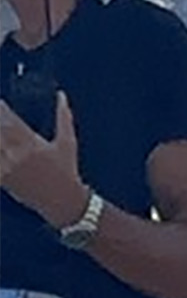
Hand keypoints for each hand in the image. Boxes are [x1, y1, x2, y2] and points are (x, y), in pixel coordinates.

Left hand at [0, 94, 89, 227]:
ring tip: (1, 140)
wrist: (63, 202)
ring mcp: (6, 167)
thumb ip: (63, 117)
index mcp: (30, 141)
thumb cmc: (67, 172)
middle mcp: (16, 153)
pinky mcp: (2, 179)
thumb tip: (61, 96)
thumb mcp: (68, 143)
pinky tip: (0, 153)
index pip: (5, 116)